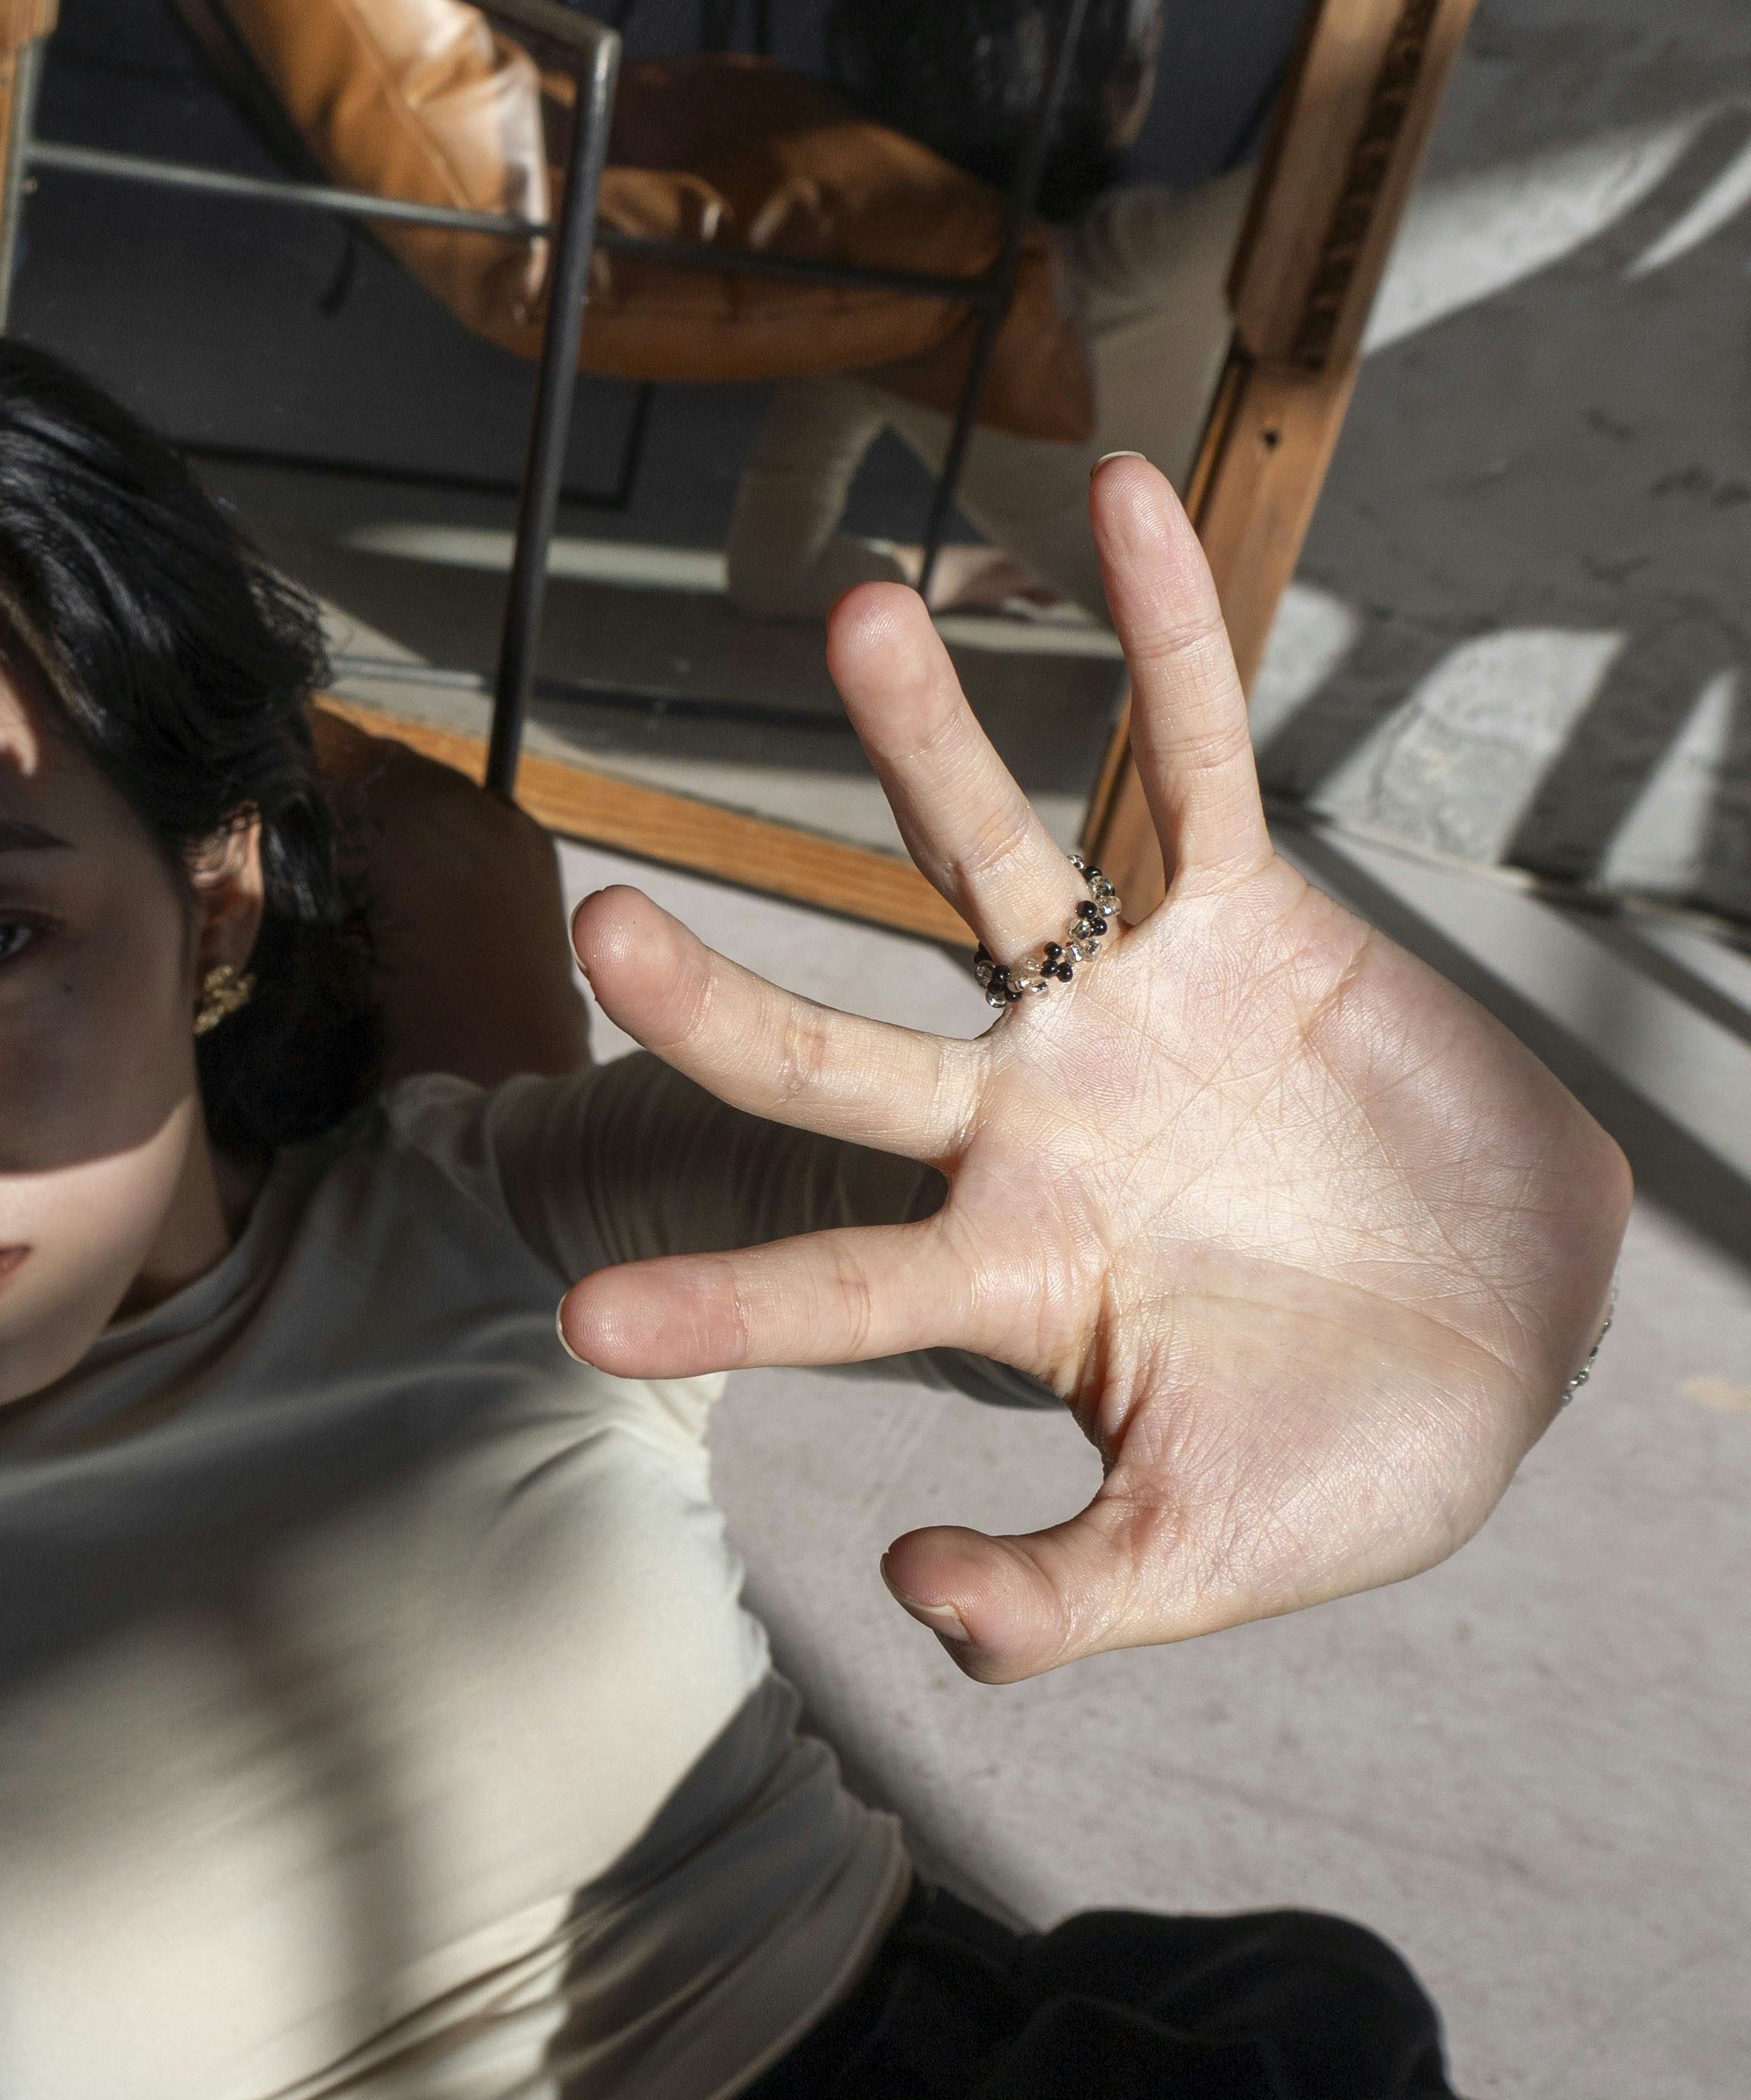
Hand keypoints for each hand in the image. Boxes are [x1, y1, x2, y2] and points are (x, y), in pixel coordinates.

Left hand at [562, 454, 1629, 1681]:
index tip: (577, 1322)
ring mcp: (1128, 1015)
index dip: (720, 1304)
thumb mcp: (1195, 1558)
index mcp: (1004, 1275)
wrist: (1521, 1355)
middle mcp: (1029, 1124)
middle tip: (594, 924)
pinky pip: (1205, 762)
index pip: (832, 1285)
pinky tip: (1121, 501)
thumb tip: (903, 1585)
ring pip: (993, 865)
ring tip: (851, 616)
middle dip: (723, 998)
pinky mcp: (1253, 928)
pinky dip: (1171, 636)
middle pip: (842, 1049)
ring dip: (925, 744)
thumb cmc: (1341, 1462)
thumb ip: (1051, 1598)